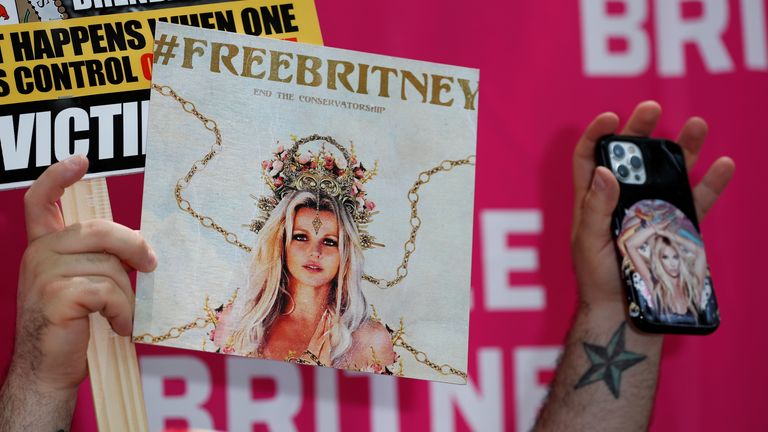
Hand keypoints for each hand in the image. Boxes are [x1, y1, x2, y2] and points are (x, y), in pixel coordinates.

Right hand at [12, 155, 156, 394]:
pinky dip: (121, 312)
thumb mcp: (83, 283)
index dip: (58, 176)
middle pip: (99, 231)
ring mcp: (43, 274)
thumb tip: (141, 248)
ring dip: (126, 296)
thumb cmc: (73, 326)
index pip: (41, 200)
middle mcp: (39, 253)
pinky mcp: (55, 296)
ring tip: (121, 317)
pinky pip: (107, 291)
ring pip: (109, 267)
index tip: (81, 160)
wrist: (49, 369)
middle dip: (133, 248)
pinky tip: (117, 326)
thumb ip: (99, 258)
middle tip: (150, 267)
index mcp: (44, 246)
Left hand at [571, 101, 733, 305]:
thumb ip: (594, 207)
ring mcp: (651, 212)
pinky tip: (722, 165)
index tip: (611, 116)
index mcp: (592, 200)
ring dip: (683, 149)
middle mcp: (622, 200)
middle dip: (641, 131)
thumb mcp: (587, 242)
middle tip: (652, 108)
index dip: (597, 135)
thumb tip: (605, 171)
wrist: (623, 314)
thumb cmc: (596, 279)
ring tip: (697, 124)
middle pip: (631, 158)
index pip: (589, 159)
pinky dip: (711, 184)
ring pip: (668, 174)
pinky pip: (696, 203)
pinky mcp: (676, 228)